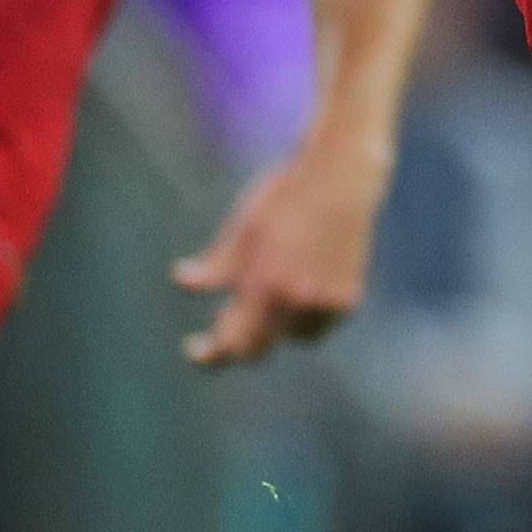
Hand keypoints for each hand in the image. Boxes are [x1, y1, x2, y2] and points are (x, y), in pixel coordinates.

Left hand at [173, 144, 384, 368]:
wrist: (342, 178)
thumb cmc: (285, 198)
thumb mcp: (243, 229)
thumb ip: (215, 266)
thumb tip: (182, 282)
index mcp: (266, 285)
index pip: (234, 343)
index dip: (212, 353)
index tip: (194, 350)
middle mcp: (298, 301)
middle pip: (260, 348)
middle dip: (239, 338)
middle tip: (223, 316)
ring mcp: (328, 303)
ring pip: (291, 337)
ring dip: (274, 325)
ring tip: (268, 290)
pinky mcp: (349, 299)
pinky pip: (317, 324)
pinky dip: (302, 313)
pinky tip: (297, 283)